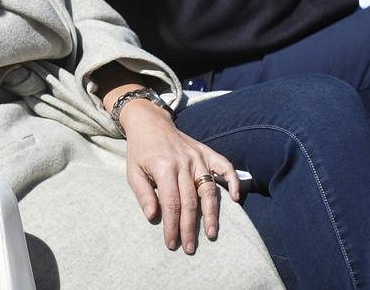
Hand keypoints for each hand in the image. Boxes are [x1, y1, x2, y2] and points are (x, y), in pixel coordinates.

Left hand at [116, 97, 240, 254]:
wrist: (150, 122)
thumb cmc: (140, 150)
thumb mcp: (132, 171)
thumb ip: (143, 193)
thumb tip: (152, 216)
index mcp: (164, 167)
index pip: (171, 203)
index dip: (172, 225)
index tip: (172, 243)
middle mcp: (184, 162)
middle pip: (190, 201)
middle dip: (190, 227)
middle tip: (190, 248)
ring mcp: (197, 157)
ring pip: (209, 189)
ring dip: (212, 213)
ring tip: (212, 233)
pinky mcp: (206, 152)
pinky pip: (224, 166)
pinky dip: (233, 180)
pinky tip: (237, 198)